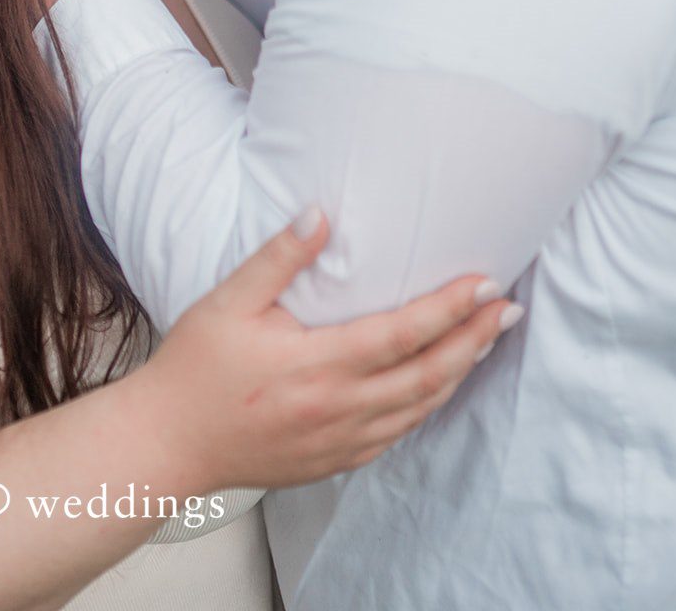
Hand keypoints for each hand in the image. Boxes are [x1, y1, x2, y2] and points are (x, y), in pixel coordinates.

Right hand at [142, 210, 519, 495]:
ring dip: (459, 373)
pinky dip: (427, 407)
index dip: (450, 309)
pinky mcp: (333, 460)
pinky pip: (396, 435)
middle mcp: (339, 408)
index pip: (403, 334)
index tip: (484, 283)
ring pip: (419, 409)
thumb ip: (279, 257)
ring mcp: (339, 441)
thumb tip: (320, 213)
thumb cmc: (194, 368)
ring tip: (487, 341)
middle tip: (508, 309)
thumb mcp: (229, 300)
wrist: (167, 443)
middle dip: (474, 340)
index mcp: (318, 365)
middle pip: (428, 375)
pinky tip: (437, 388)